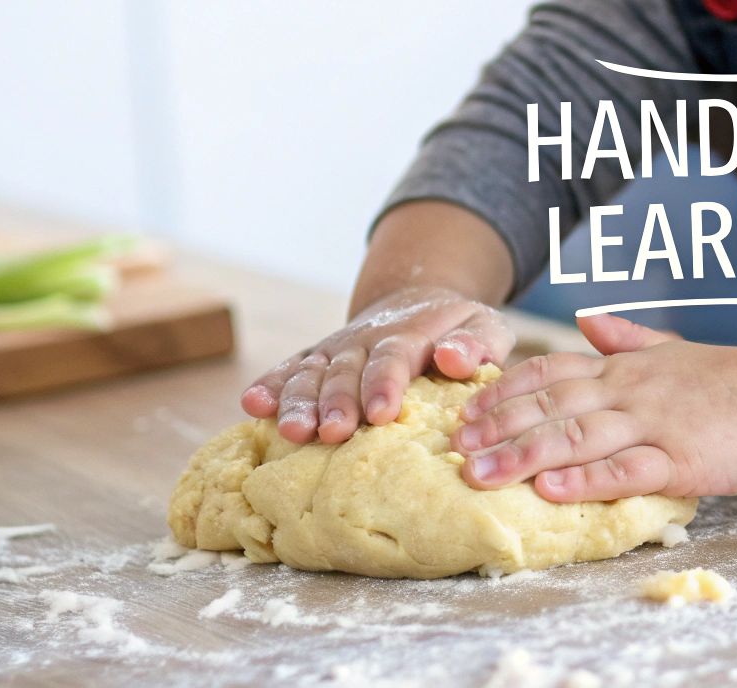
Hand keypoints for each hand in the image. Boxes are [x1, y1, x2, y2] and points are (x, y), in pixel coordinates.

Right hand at [241, 285, 513, 444]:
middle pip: (345, 371)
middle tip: (332, 432)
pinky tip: (252, 405)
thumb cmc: (459, 330)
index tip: (382, 414)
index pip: (393, 357)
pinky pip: (288, 370)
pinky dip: (269, 386)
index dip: (384, 384)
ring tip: (290, 430)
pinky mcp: (316, 360)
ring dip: (298, 401)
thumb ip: (476, 342)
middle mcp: (364, 341)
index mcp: (408, 334)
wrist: (417, 302)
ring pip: (311, 373)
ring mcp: (335, 350)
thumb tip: (454, 359)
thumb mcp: (484, 326)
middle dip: (337, 402)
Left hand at [449, 314, 736, 501]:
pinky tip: (553, 490)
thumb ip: (625, 336)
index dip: (504, 391)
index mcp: (624, 368)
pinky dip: (587, 479)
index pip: (550, 370)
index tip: (466, 410)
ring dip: (524, 455)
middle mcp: (629, 391)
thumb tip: (585, 319)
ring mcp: (653, 424)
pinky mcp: (680, 459)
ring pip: (577, 436)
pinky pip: (625, 469)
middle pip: (550, 404)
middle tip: (453, 447)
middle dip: (497, 426)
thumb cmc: (729, 379)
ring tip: (480, 473)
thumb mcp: (671, 348)